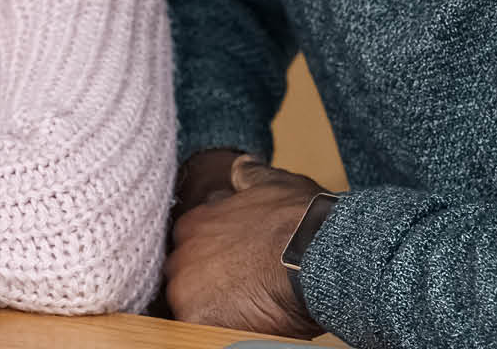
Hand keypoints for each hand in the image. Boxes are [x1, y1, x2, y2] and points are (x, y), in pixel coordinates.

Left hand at [165, 155, 325, 337]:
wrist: (316, 253)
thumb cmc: (300, 220)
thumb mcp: (272, 185)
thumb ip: (250, 176)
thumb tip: (243, 165)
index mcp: (193, 224)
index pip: (189, 248)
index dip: (213, 260)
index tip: (235, 268)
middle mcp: (180, 254)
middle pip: (185, 277)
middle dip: (209, 285)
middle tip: (243, 290)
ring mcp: (184, 287)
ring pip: (190, 305)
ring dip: (214, 308)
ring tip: (247, 308)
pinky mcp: (196, 317)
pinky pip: (199, 330)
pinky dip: (221, 329)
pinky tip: (246, 323)